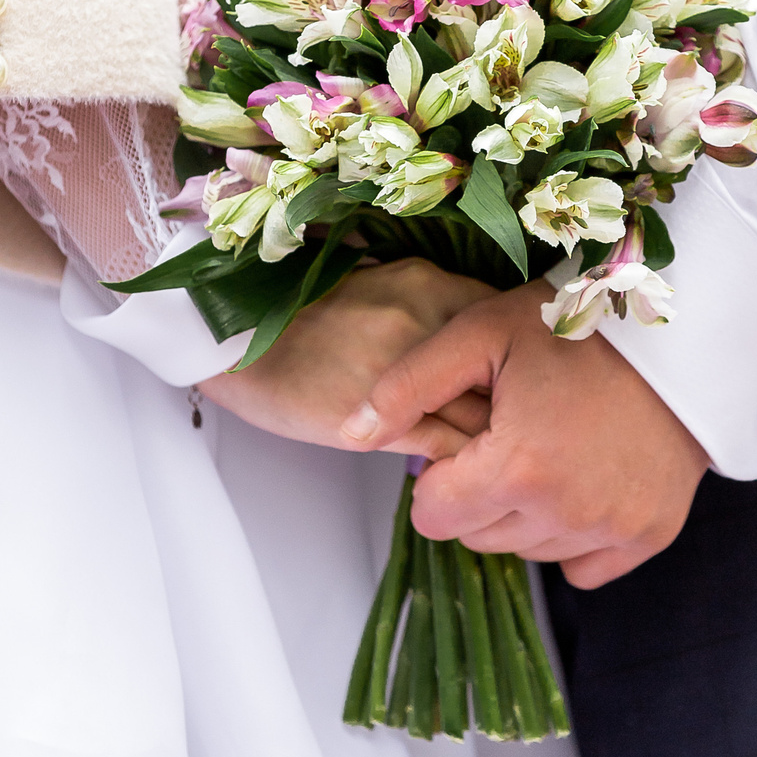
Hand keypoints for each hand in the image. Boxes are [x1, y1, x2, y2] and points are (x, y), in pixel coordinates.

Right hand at [200, 256, 496, 456]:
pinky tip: (463, 474)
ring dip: (499, 440)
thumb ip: (426, 307)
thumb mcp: (371, 287)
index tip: (524, 382)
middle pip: (508, 371)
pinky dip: (463, 465)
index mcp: (426, 283)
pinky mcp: (379, 422)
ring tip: (506, 458)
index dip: (520, 360)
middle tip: (529, 424)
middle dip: (521, 401)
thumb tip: (472, 340)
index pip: (507, 325)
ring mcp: (404, 372)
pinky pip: (448, 449)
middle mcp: (426, 320)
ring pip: (485, 416)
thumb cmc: (294, 315)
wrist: (227, 337)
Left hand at [339, 279, 709, 585]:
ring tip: (548, 447)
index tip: (465, 438)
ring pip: (526, 551)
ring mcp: (613, 528)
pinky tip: (580, 481)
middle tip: (508, 435)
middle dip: (477, 493)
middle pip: (477, 538)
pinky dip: (573, 535)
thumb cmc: (576, 325)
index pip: (433, 517)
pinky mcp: (651, 534)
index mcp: (516, 469)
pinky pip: (584, 567)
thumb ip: (407, 386)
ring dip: (522, 513)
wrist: (684, 332)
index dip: (437, 476)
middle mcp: (565, 512)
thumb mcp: (479, 335)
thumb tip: (347, 432)